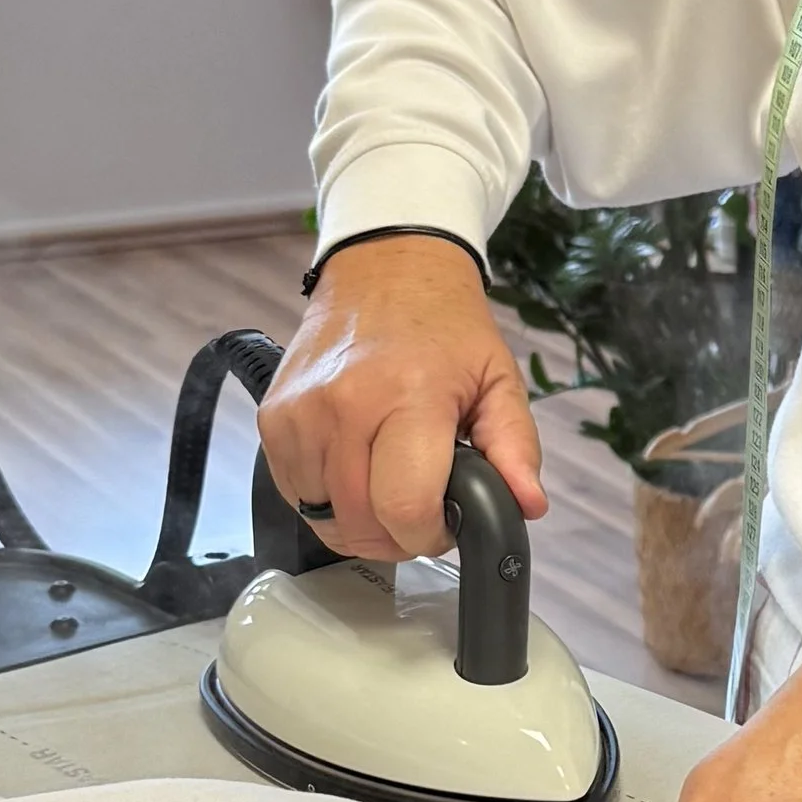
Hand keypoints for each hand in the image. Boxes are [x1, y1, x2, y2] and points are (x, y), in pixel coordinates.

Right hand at [257, 234, 544, 561]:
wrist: (387, 267)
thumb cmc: (445, 324)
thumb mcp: (497, 377)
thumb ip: (515, 446)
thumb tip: (528, 505)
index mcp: (409, 395)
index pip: (404, 507)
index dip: (429, 534)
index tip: (444, 521)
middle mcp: (344, 406)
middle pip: (360, 524)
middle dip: (397, 534)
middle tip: (422, 507)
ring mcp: (300, 415)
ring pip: (322, 518)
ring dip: (359, 521)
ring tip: (390, 483)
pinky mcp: (272, 419)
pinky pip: (292, 494)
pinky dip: (325, 500)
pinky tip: (356, 468)